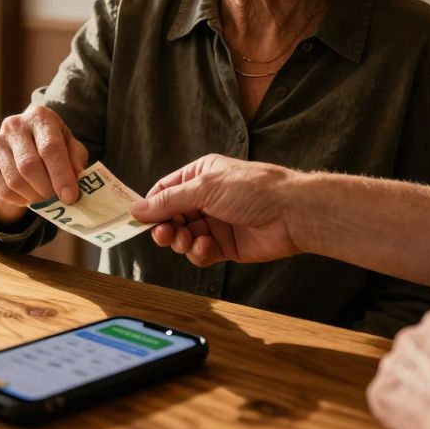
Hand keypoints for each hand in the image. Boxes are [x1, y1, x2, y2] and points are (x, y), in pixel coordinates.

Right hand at [0, 105, 87, 225]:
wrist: (23, 144)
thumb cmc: (52, 144)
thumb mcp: (70, 146)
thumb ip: (76, 159)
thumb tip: (77, 179)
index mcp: (40, 117)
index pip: (50, 148)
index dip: (61, 175)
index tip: (70, 196)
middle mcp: (14, 125)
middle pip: (29, 166)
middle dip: (47, 189)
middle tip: (58, 202)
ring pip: (15, 180)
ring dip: (34, 197)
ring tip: (45, 200)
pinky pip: (2, 190)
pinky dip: (19, 200)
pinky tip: (29, 198)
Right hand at [130, 154, 302, 265]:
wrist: (292, 213)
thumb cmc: (253, 189)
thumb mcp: (205, 187)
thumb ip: (169, 201)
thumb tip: (137, 209)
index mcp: (200, 175)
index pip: (165, 190)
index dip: (151, 205)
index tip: (137, 220)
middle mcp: (206, 198)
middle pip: (171, 216)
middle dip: (165, 227)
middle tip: (163, 236)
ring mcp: (216, 223)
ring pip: (184, 237)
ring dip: (181, 241)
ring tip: (187, 240)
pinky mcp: (226, 246)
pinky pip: (201, 252)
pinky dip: (198, 253)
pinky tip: (205, 248)